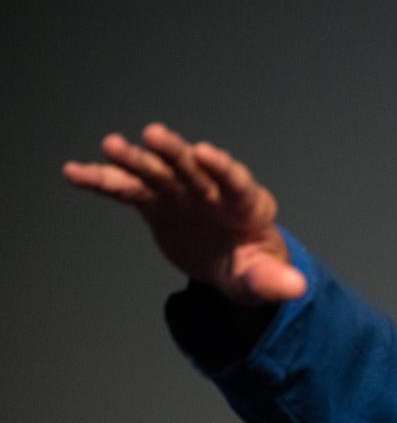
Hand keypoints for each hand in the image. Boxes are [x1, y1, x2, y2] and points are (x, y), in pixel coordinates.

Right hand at [63, 123, 305, 305]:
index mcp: (246, 207)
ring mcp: (182, 194)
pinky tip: (74, 173)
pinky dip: (103, 180)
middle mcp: (213, 192)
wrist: (231, 265)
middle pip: (193, 169)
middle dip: (174, 152)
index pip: (236, 183)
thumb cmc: (254, 269)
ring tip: (110, 146)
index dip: (222, 168)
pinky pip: (128, 189)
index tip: (204, 153)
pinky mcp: (157, 203)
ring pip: (157, 172)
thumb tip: (297, 288)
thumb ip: (275, 282)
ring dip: (135, 160)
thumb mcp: (263, 280)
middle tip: (153, 135)